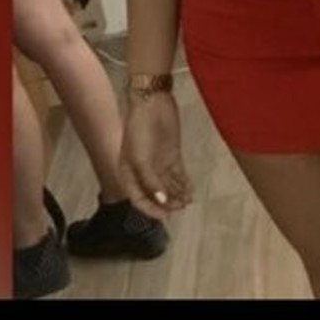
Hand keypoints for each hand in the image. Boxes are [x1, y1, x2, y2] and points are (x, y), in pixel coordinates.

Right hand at [119, 95, 193, 218]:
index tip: (165, 216)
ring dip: (177, 195)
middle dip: (167, 203)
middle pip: (155, 194)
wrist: (152, 102)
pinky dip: (184, 184)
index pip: (139, 199)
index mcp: (129, 174)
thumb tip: (163, 202)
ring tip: (187, 201)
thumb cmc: (139, 130)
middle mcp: (143, 172)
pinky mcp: (171, 155)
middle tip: (180, 207)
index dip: (151, 210)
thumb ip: (151, 182)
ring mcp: (158, 164)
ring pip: (168, 186)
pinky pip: (178, 175)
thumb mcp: (140, 159)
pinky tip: (190, 191)